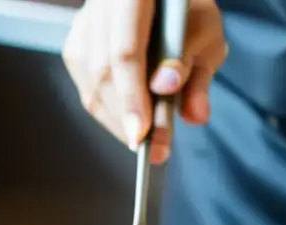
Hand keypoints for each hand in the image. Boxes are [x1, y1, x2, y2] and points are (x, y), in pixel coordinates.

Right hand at [62, 0, 227, 163]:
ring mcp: (85, 23)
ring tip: (146, 141)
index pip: (125, 51)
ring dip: (117, 119)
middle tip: (153, 150)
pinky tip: (131, 124)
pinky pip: (86, 85)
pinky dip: (108, 112)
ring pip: (90, 82)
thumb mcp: (207, 37)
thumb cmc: (189, 17)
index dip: (132, 97)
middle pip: (103, 71)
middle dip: (127, 117)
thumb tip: (192, 114)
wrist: (169, 3)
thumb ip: (200, 75)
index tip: (142, 134)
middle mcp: (102, 5)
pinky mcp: (79, 42)